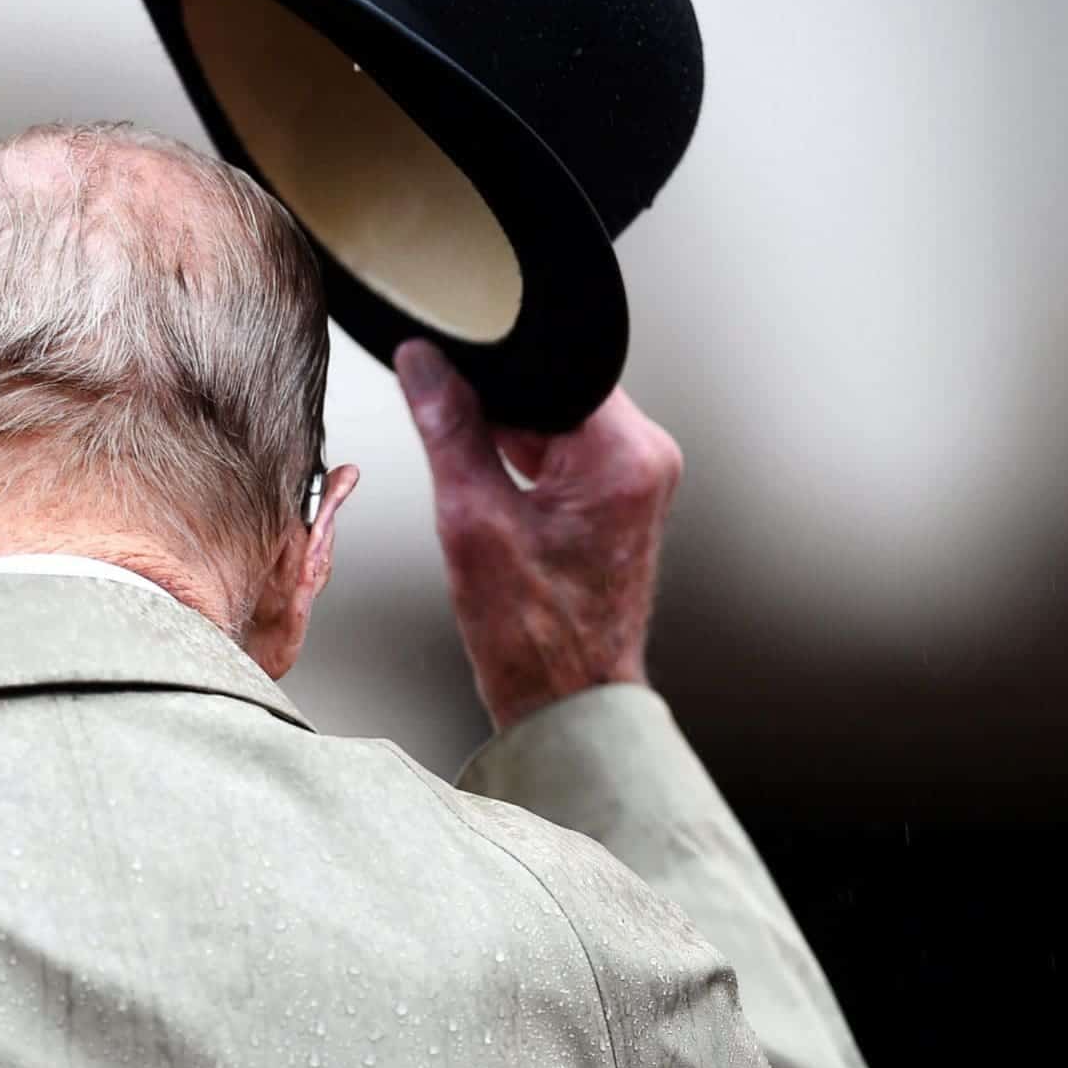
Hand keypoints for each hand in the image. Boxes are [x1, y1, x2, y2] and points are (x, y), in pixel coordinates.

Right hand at [396, 339, 682, 731]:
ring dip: (510, 443)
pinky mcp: (618, 496)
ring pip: (553, 418)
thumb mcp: (471, 521)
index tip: (451, 379)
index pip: (553, 364)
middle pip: (553, 388)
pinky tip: (505, 511)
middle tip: (473, 470)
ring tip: (495, 507)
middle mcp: (644, 459)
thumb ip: (448, 429)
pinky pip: (563, 450)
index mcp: (624, 456)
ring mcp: (635, 478)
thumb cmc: (537, 640)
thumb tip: (423, 364)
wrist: (568, 704)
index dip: (493, 364)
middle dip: (498, 411)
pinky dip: (524, 465)